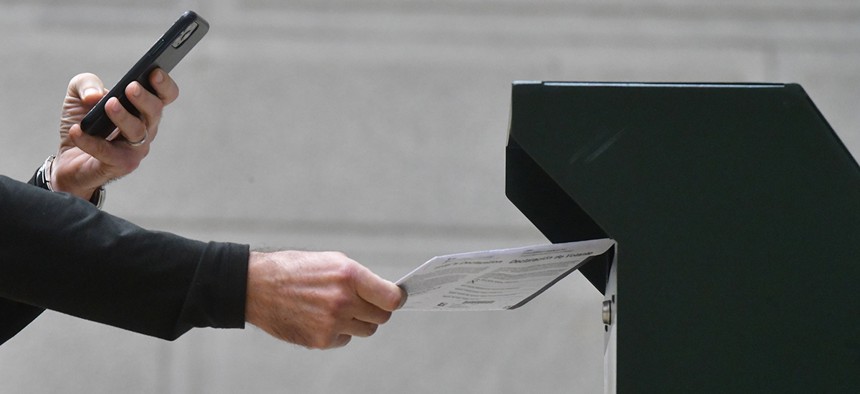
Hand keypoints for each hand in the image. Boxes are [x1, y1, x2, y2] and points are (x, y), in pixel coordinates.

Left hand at [50, 70, 178, 199]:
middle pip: (155, 112)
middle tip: (130, 87)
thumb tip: (94, 95)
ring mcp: (136, 149)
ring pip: (137, 132)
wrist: (68, 160)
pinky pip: (108, 152)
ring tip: (109, 105)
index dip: (164, 84)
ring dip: (124, 117)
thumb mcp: (78, 95)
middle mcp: (146, 128)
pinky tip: (77, 130)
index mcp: (142, 108)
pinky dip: (91, 141)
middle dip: (145, 99)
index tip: (154, 72)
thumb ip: (86, 84)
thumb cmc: (84, 124)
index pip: (165, 95)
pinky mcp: (120, 165)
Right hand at [245, 250, 405, 348]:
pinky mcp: (321, 340)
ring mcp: (332, 323)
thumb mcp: (331, 261)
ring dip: (359, 322)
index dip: (396, 299)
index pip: (391, 298)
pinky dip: (339, 331)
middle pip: (382, 317)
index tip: (396, 298)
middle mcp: (343, 301)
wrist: (258, 286)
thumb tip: (383, 292)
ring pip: (366, 330)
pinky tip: (321, 318)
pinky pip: (345, 339)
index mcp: (349, 276)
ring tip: (338, 308)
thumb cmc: (295, 270)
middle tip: (364, 303)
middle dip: (377, 310)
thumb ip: (359, 278)